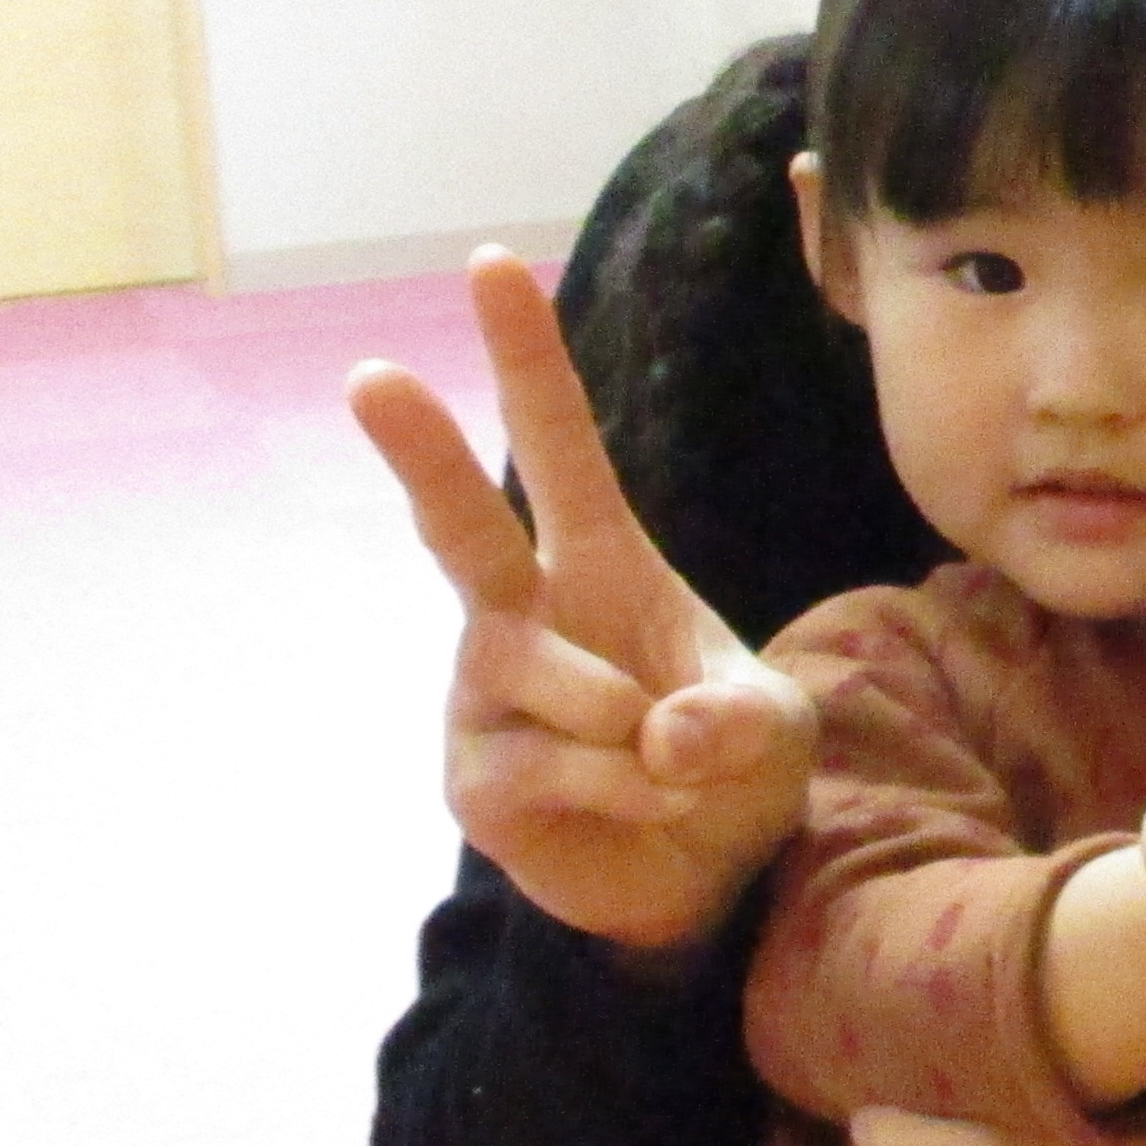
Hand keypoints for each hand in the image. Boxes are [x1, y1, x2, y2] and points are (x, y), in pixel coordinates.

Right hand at [350, 249, 815, 951]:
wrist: (696, 881)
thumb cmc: (726, 764)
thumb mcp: (774, 729)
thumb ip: (739, 720)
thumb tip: (661, 737)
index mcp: (601, 562)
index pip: (560, 449)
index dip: (528, 359)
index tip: (492, 263)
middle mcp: (522, 613)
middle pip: (460, 524)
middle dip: (421, 453)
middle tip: (370, 377)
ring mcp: (485, 694)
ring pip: (548, 681)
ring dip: (634, 728)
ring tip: (668, 762)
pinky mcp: (475, 778)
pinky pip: (554, 766)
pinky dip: (625, 791)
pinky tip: (638, 804)